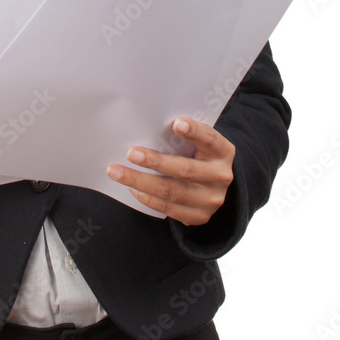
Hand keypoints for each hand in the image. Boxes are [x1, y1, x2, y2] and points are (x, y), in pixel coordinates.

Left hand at [106, 118, 234, 225]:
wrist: (217, 188)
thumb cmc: (200, 156)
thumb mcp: (201, 145)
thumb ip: (184, 138)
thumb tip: (148, 126)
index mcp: (223, 153)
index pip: (210, 139)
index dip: (195, 131)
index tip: (176, 123)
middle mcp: (220, 177)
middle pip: (185, 170)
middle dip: (155, 161)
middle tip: (130, 153)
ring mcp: (210, 200)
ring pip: (171, 191)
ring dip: (140, 181)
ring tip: (116, 172)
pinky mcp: (198, 216)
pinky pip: (168, 208)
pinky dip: (147, 197)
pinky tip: (132, 187)